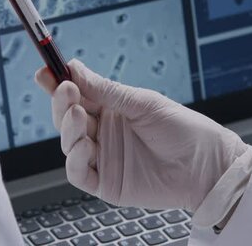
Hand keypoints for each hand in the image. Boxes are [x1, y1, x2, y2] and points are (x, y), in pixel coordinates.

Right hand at [36, 60, 248, 211]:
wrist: (206, 166)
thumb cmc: (182, 130)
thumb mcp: (143, 103)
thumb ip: (107, 91)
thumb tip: (74, 68)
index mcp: (112, 109)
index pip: (77, 94)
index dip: (59, 83)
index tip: (46, 70)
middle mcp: (104, 132)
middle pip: (68, 117)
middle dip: (61, 102)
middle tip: (65, 89)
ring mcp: (103, 157)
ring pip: (69, 143)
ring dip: (68, 128)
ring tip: (79, 114)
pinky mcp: (105, 183)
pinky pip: (78, 172)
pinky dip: (75, 159)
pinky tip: (86, 146)